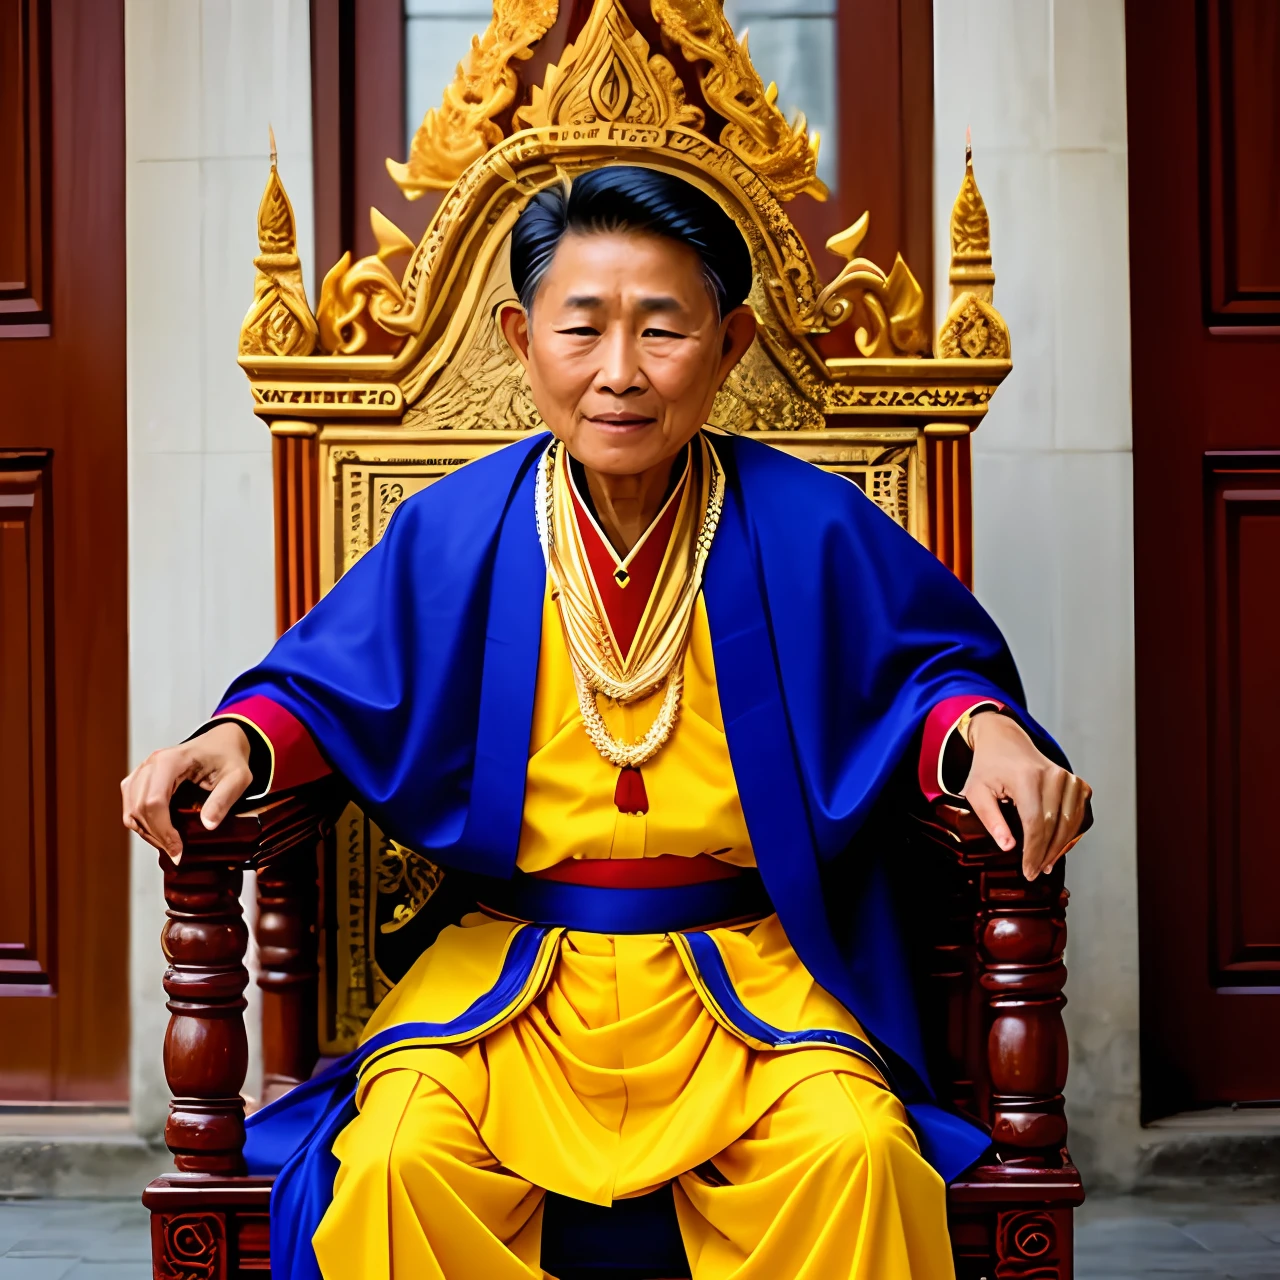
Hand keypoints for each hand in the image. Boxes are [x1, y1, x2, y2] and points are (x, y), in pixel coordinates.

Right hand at [120, 722, 253, 862]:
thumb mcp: (238, 777)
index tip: (178, 849)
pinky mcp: (140, 780)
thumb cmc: (228, 757)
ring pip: (130, 810)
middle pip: (139, 808)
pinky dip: (143, 824)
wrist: (221, 743)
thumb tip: (207, 825)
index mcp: (171, 760)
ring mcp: (142, 771)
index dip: (163, 829)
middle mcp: (150, 764)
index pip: (154, 800)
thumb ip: (224, 799)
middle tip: (176, 853)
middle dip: (156, 835)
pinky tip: (161, 834)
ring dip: (147, 832)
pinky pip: (131, 807)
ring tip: (170, 845)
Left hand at [962, 712, 1091, 880]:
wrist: (1004, 740)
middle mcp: (1053, 776)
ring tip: (1046, 863)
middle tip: (1035, 871)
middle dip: (1045, 854)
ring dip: (1060, 847)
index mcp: (1027, 778)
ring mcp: (1068, 778)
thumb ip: (990, 818)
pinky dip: (1071, 833)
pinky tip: (1059, 846)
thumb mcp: (976, 791)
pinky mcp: (1076, 782)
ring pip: (1071, 823)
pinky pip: (1079, 814)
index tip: (1028, 870)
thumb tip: (1008, 846)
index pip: (1036, 824)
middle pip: (1055, 826)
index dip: (1034, 852)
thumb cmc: (988, 766)